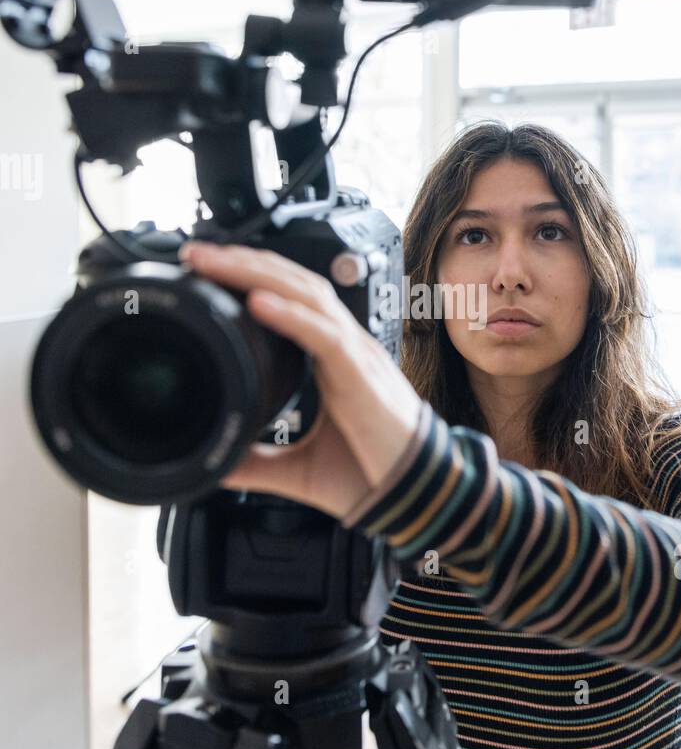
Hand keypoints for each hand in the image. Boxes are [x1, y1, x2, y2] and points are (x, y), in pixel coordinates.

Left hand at [178, 241, 422, 517]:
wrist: (415, 497)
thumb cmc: (371, 475)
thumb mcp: (297, 469)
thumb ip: (257, 463)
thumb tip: (216, 465)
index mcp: (332, 357)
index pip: (290, 298)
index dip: (250, 277)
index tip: (205, 271)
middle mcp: (345, 345)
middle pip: (294, 283)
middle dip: (245, 262)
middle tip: (197, 252)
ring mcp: (355, 355)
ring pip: (308, 297)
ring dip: (259, 274)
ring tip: (217, 262)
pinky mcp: (361, 377)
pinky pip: (325, 336)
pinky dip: (291, 316)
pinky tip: (258, 303)